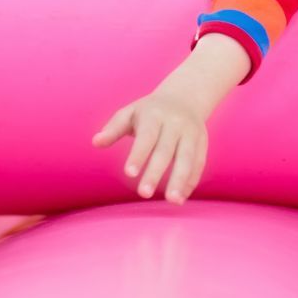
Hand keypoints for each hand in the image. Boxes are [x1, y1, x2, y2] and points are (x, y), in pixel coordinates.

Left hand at [92, 85, 208, 204]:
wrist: (185, 96)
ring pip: (187, 157)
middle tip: (144, 193)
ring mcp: (191, 132)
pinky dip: (191, 180)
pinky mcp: (202, 142)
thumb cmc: (149, 111)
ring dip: (180, 179)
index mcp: (155, 115)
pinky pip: (199, 163)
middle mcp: (175, 123)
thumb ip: (113, 128)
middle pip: (165, 150)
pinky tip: (181, 197)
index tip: (129, 174)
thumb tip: (95, 142)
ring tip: (173, 201)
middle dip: (156, 172)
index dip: (138, 155)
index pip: (146, 136)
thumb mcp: (130, 113)